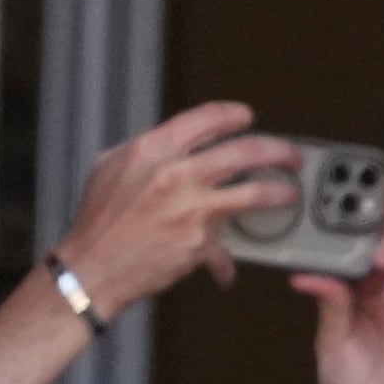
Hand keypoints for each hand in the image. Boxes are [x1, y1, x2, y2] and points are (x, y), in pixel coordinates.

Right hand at [55, 103, 302, 317]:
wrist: (93, 267)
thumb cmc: (99, 220)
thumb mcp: (112, 166)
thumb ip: (150, 151)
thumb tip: (176, 144)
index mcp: (154, 149)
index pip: (207, 119)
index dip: (234, 115)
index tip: (247, 118)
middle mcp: (177, 174)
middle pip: (246, 151)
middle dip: (278, 151)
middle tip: (290, 156)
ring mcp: (192, 209)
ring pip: (256, 193)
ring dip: (281, 193)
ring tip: (289, 194)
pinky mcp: (201, 243)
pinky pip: (226, 248)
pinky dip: (225, 261)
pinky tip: (227, 267)